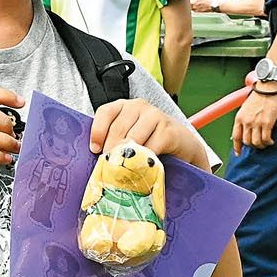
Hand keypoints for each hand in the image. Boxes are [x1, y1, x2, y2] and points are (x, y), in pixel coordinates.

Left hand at [89, 94, 207, 169]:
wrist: (181, 144)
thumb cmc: (149, 142)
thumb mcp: (128, 137)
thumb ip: (113, 141)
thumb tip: (97, 157)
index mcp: (124, 106)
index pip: (105, 112)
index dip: (98, 132)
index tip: (95, 150)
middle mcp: (138, 106)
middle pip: (118, 128)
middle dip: (112, 150)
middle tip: (111, 167)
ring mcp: (155, 116)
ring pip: (133, 139)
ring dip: (128, 157)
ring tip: (125, 170)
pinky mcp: (168, 130)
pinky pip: (151, 147)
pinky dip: (144, 160)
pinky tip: (143, 168)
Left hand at [231, 83, 276, 150]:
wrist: (267, 87)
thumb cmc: (258, 95)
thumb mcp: (245, 107)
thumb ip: (244, 118)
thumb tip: (244, 129)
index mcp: (239, 118)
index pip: (235, 137)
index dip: (237, 147)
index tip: (238, 153)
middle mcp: (246, 122)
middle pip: (246, 142)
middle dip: (252, 146)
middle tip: (258, 145)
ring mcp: (256, 123)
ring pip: (256, 143)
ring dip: (261, 146)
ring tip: (265, 143)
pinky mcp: (267, 123)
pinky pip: (266, 139)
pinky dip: (268, 142)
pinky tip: (271, 141)